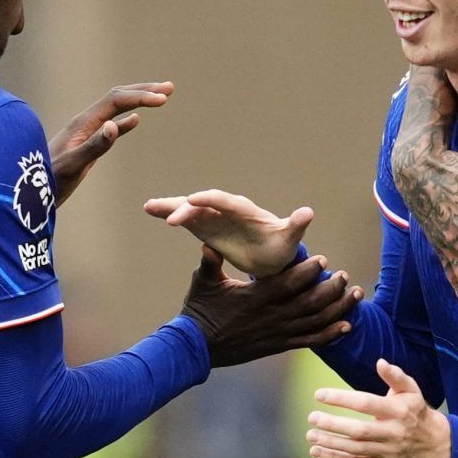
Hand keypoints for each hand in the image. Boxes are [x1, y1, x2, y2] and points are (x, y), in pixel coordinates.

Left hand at [49, 81, 173, 202]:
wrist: (26, 195)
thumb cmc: (48, 182)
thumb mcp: (73, 166)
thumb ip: (94, 146)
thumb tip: (116, 125)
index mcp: (83, 123)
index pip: (116, 101)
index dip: (140, 97)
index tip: (164, 99)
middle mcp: (84, 123)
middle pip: (117, 97)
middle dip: (143, 90)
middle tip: (169, 88)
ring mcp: (84, 132)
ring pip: (115, 109)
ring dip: (137, 101)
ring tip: (160, 97)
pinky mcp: (85, 145)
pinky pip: (109, 126)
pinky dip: (126, 120)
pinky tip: (136, 121)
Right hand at [142, 190, 313, 277]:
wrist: (271, 257)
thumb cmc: (280, 247)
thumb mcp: (288, 239)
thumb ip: (295, 226)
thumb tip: (308, 213)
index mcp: (244, 210)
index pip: (225, 201)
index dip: (210, 200)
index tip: (194, 201)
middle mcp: (226, 210)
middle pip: (203, 204)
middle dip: (186, 208)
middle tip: (169, 217)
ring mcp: (214, 217)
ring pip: (190, 208)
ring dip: (171, 207)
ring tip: (150, 206)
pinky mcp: (206, 227)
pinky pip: (185, 219)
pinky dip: (169, 214)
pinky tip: (150, 209)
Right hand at [181, 247, 357, 367]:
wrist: (196, 348)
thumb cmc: (199, 311)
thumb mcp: (203, 283)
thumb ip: (210, 262)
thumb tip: (208, 243)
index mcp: (254, 297)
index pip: (287, 283)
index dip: (308, 272)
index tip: (323, 261)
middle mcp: (270, 316)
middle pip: (309, 303)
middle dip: (330, 289)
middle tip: (344, 276)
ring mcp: (277, 333)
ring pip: (315, 322)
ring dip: (338, 308)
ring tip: (356, 295)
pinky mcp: (279, 345)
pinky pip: (310, 341)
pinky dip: (330, 334)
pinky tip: (347, 326)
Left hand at [307, 359, 451, 457]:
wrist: (434, 444)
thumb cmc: (415, 411)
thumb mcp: (411, 390)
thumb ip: (396, 376)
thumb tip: (380, 362)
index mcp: (398, 411)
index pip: (365, 403)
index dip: (341, 399)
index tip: (319, 395)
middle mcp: (393, 433)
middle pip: (358, 430)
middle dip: (333, 424)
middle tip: (311, 417)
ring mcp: (387, 452)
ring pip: (354, 449)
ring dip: (330, 443)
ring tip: (310, 435)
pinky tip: (317, 451)